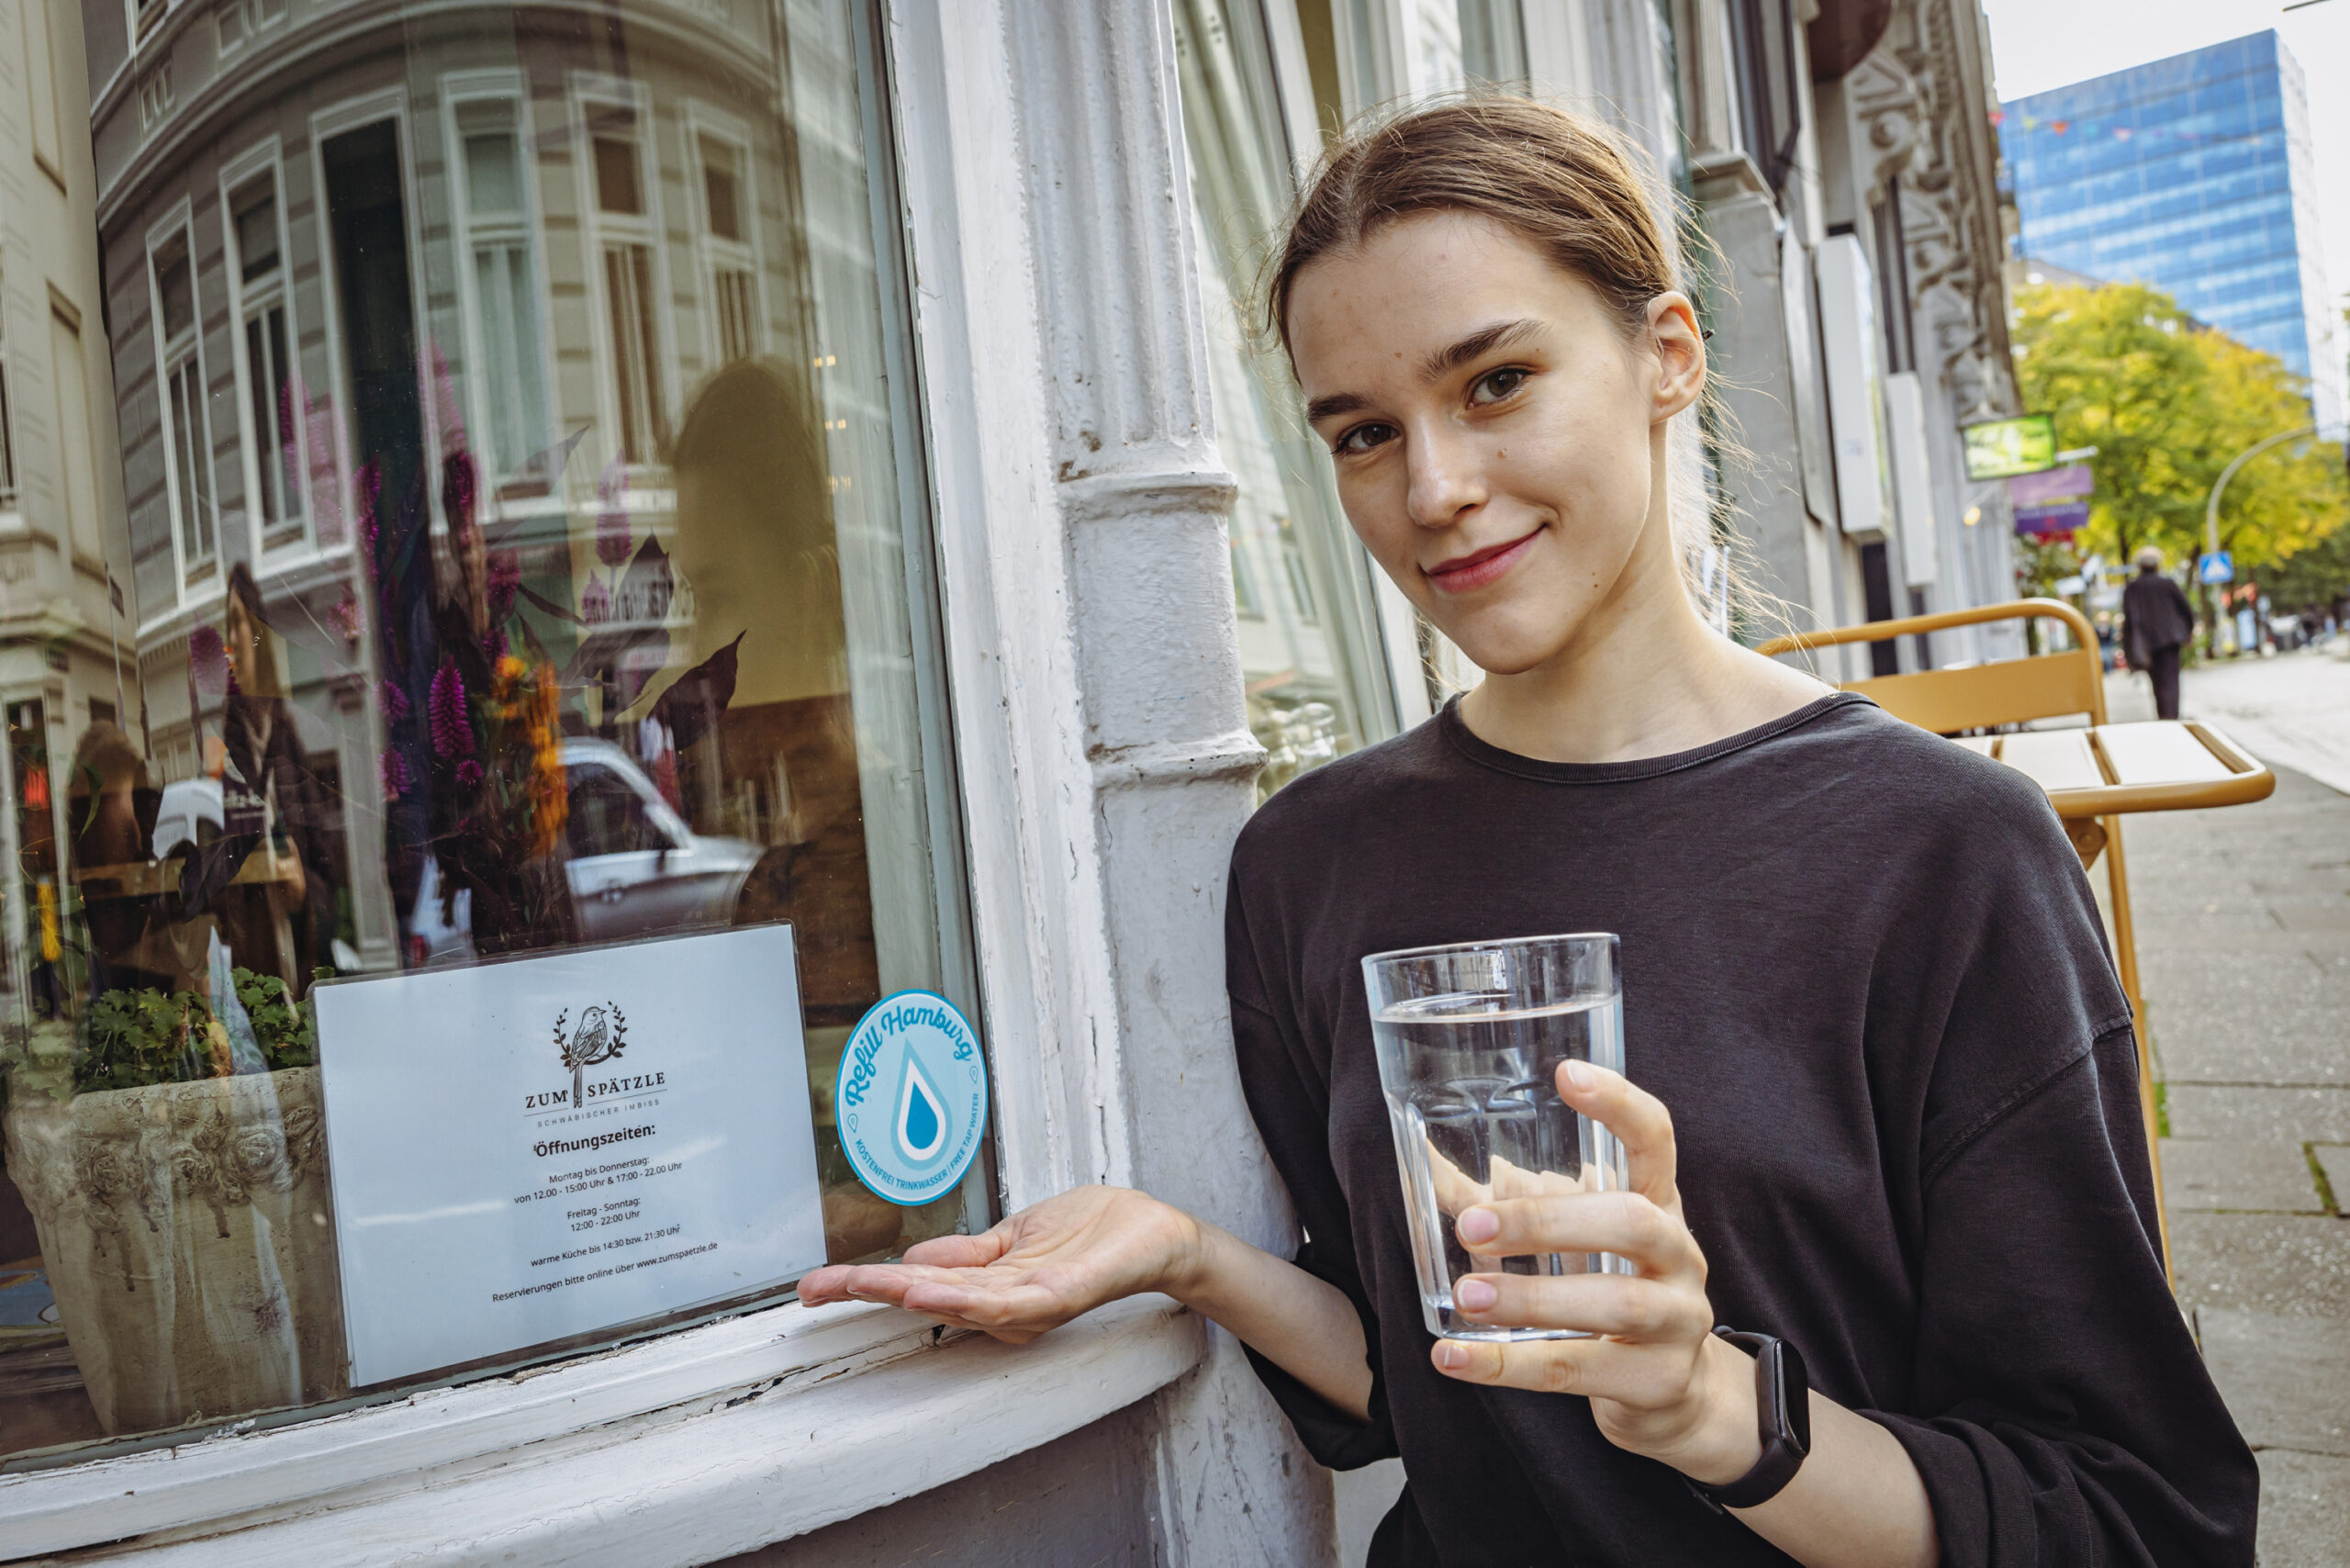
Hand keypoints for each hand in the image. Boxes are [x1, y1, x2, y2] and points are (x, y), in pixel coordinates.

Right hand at [796, 1185, 1200, 1344]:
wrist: (1153, 1234)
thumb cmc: (1091, 1234)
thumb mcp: (1013, 1237)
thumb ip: (965, 1255)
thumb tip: (909, 1261)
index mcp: (987, 1287)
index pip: (913, 1284)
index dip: (862, 1285)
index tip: (812, 1285)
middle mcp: (1002, 1305)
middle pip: (922, 1298)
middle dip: (866, 1292)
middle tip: (814, 1289)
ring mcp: (1028, 1305)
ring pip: (956, 1302)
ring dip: (908, 1295)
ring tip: (866, 1287)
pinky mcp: (1056, 1296)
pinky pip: (1002, 1301)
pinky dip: (962, 1298)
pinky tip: (927, 1291)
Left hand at [1429, 1061, 1761, 1485]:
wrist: (1672, 1392)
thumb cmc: (1606, 1288)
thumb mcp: (1576, 1240)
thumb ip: (1511, 1202)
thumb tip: (1421, 1165)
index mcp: (1659, 1203)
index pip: (1655, 1138)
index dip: (1619, 1103)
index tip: (1566, 1073)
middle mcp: (1680, 1254)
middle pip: (1633, 1221)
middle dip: (1548, 1221)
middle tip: (1469, 1227)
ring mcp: (1679, 1321)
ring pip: (1615, 1305)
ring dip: (1529, 1298)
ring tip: (1463, 1299)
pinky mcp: (1658, 1381)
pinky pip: (1579, 1372)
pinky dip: (1508, 1367)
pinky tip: (1452, 1357)